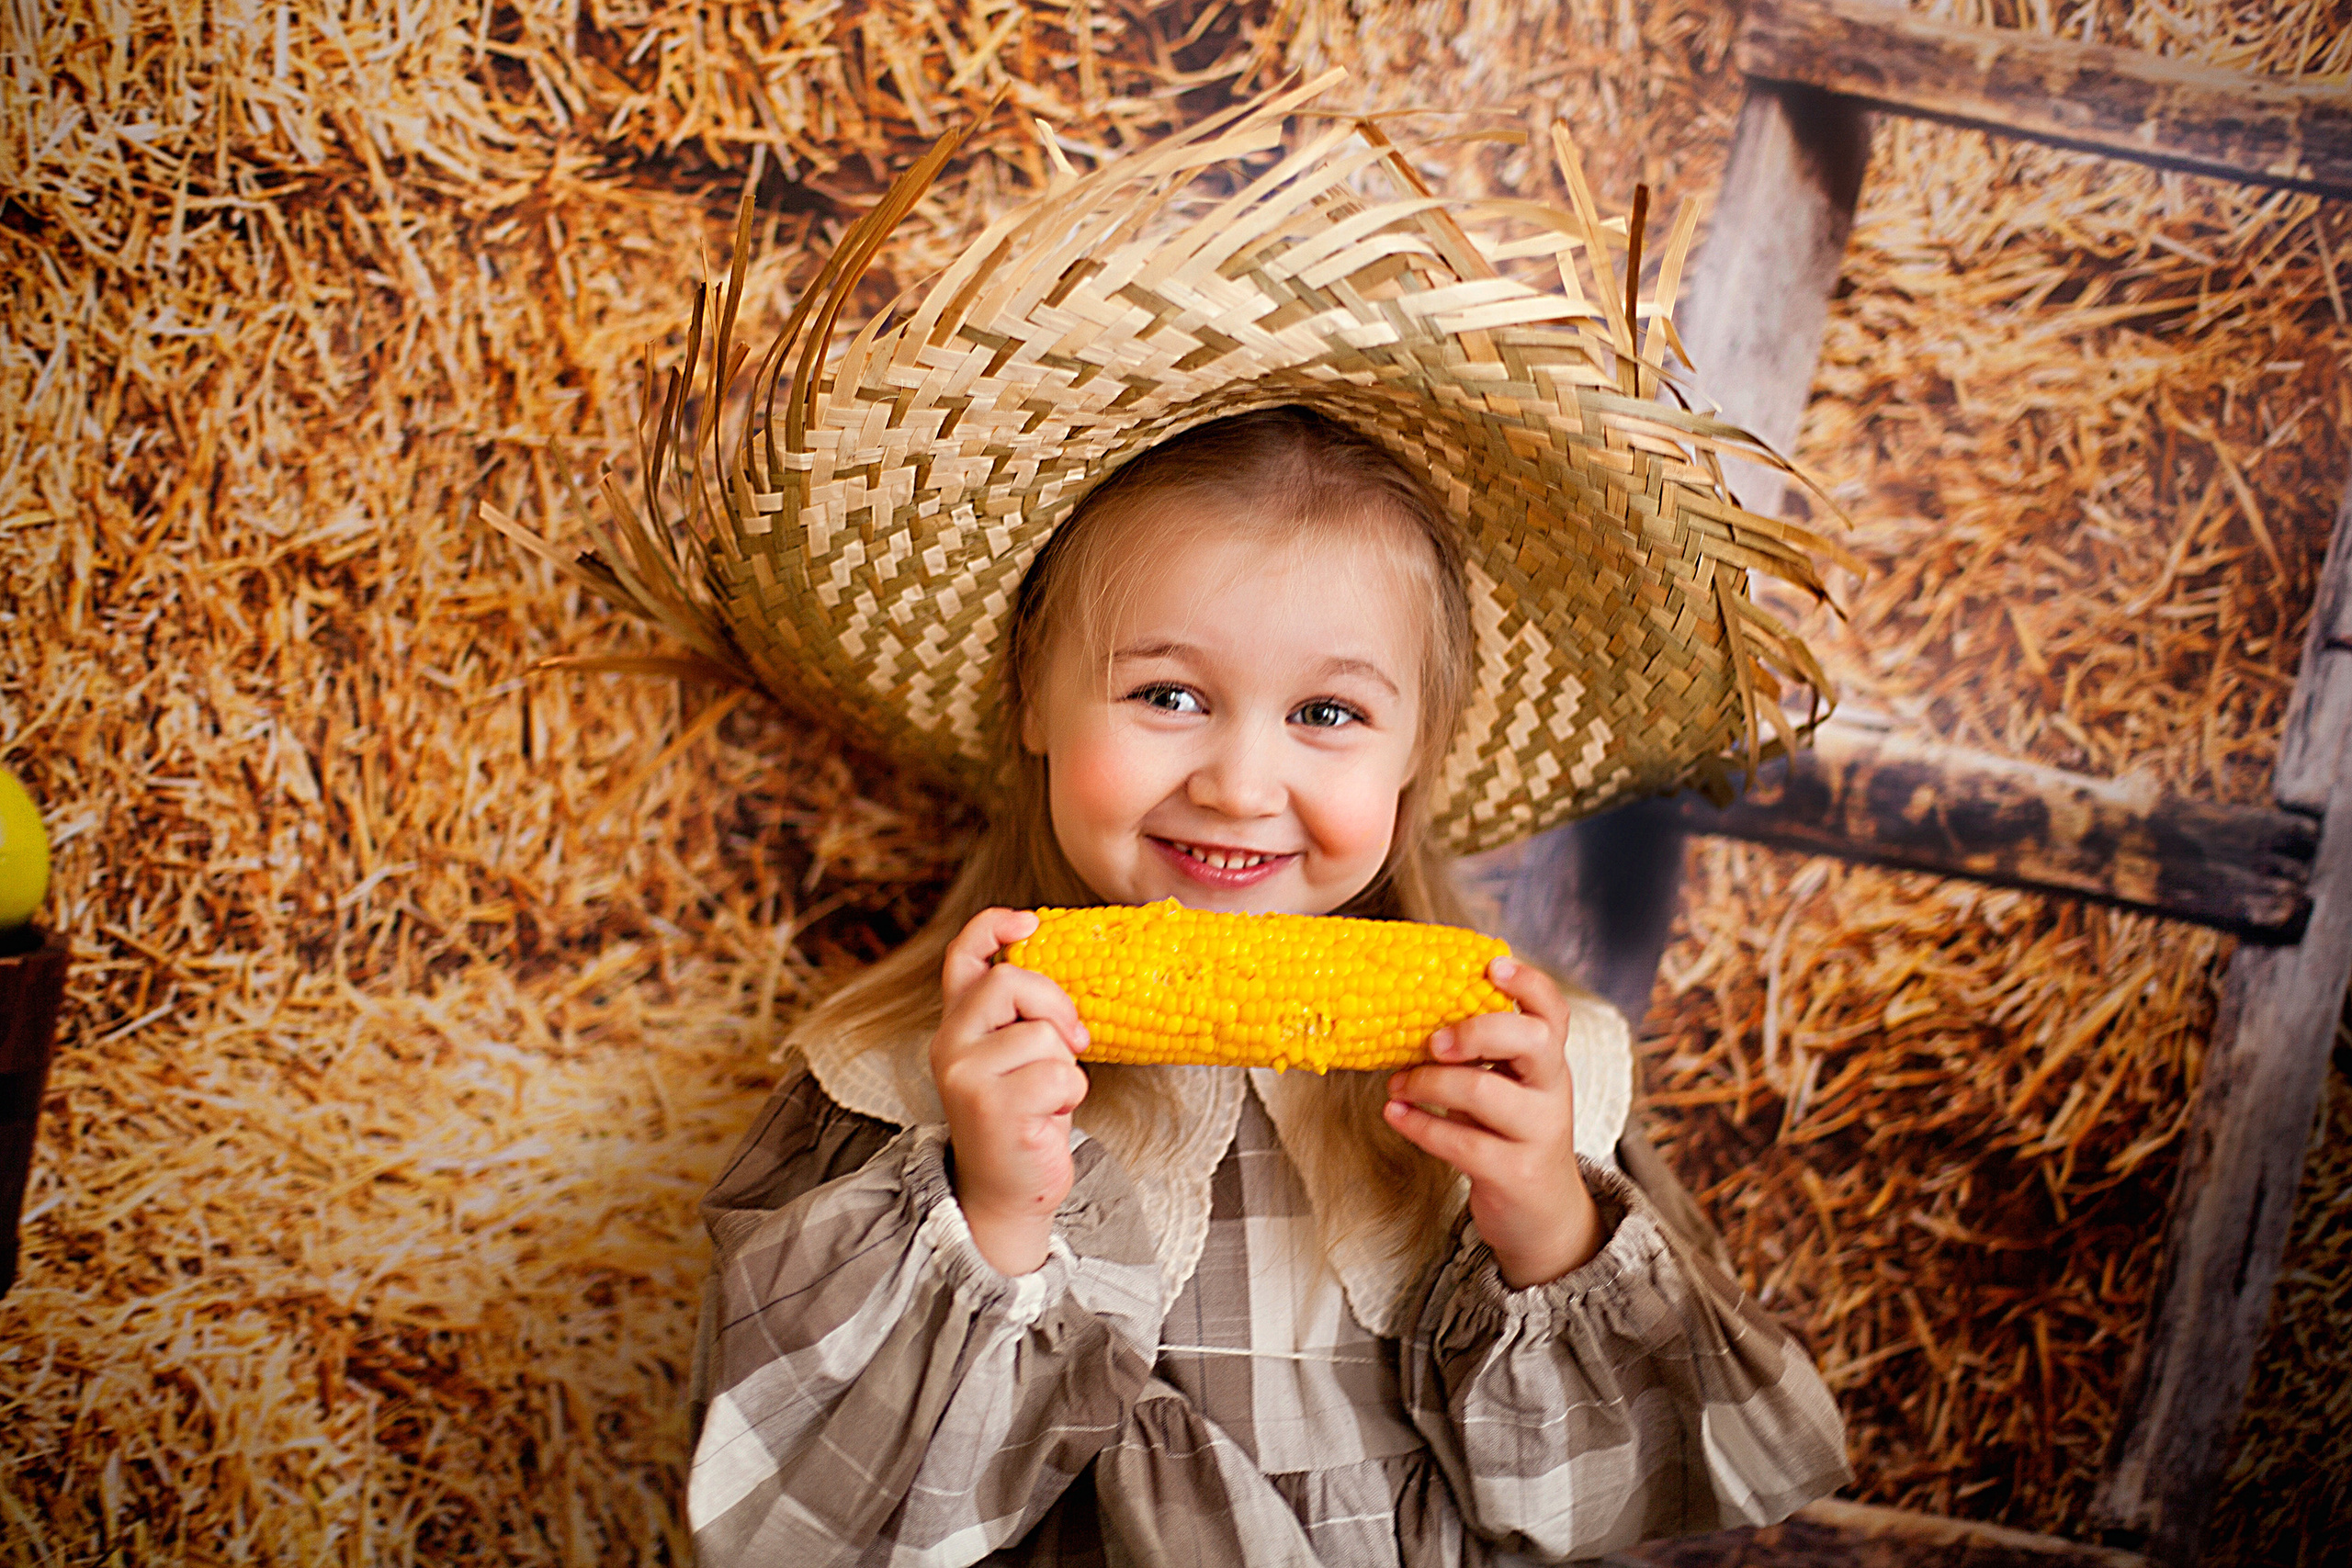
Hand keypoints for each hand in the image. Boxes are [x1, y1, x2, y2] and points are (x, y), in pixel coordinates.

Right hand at [932, 907, 1090, 1275]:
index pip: (963, 957)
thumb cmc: (1025, 1118)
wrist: (1008, 1192)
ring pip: (1043, 1036)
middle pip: (1009, 983)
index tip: (1028, 922)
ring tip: (1049, 1097)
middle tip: (1074, 1040)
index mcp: (958, 1025)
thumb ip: (1024, 1016)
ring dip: (1066, 1067)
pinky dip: (1069, 1096)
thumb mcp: (1018, 1057)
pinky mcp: (991, 1108)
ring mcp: (966, 1077)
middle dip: (1055, 1006)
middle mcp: (950, 1045)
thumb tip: (1072, 968)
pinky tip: (1049, 1119)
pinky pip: (1058, 1076)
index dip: (992, 926)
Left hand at [1383, 956, 1601, 1288]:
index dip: (1527, 983)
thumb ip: (1478, 1056)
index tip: (1490, 964)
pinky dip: (1419, 1125)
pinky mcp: (1515, 1173)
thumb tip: (1413, 1014)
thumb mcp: (1506, 1089)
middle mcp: (1553, 1091)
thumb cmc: (1510, 1137)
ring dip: (1428, 1082)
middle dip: (1476, 1030)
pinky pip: (1460, 1142)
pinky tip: (1394, 1114)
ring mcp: (1538, 1132)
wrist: (1543, 1216)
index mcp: (1550, 1061)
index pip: (1553, 1011)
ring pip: (1484, 1091)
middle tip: (1431, 1040)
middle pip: (1531, 1040)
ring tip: (1397, 1084)